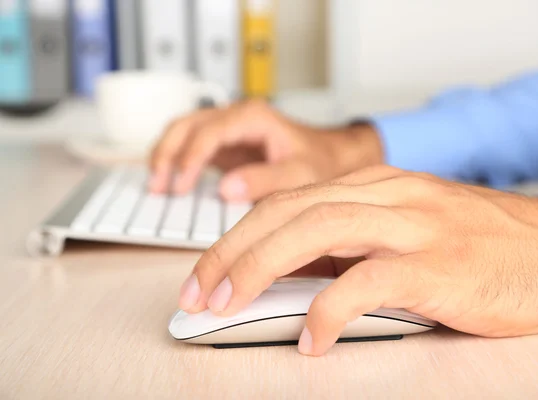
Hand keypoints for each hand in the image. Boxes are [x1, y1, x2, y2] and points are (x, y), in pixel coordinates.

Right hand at [148, 99, 382, 200]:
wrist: (331, 157)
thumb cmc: (319, 161)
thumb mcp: (299, 174)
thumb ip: (265, 180)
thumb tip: (225, 189)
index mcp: (253, 118)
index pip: (210, 131)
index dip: (190, 157)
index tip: (180, 185)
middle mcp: (236, 117)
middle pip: (187, 124)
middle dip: (167, 153)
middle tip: (158, 187)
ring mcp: (227, 128)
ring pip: (182, 130)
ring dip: (165, 155)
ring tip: (156, 186)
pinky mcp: (225, 144)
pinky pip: (190, 145)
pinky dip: (175, 161)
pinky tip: (169, 183)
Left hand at [177, 165, 537, 355]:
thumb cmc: (486, 247)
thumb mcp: (412, 230)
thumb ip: (357, 244)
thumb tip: (297, 274)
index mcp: (380, 187)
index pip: (290, 201)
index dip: (240, 234)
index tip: (209, 270)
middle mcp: (391, 196)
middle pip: (291, 212)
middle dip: (234, 250)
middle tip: (199, 290)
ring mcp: (415, 227)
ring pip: (317, 232)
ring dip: (260, 268)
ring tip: (227, 304)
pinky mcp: (439, 266)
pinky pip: (368, 282)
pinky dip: (328, 309)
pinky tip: (309, 339)